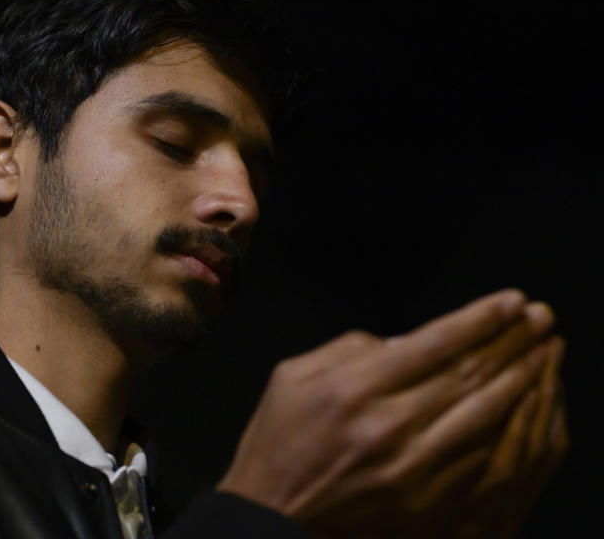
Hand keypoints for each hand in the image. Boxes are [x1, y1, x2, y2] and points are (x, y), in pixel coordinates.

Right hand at [217, 290, 559, 536]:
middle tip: (542, 318)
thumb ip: (350, 349)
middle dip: (511, 341)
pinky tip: (522, 406)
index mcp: (354, 387)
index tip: (512, 301)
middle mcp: (387, 425)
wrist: (271, 512)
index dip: (480, 319)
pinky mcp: (422, 499)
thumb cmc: (279, 437)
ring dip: (521, 381)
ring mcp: (410, 468)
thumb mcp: (294, 373)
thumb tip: (407, 342)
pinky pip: (479, 458)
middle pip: (469, 374)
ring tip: (543, 355)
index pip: (435, 342)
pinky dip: (506, 429)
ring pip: (485, 415)